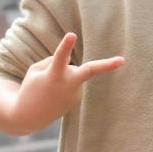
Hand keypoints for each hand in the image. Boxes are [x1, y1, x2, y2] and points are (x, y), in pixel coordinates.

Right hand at [0, 32, 124, 134]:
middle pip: (90, 71)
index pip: (60, 57)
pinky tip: (53, 95)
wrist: (29, 116)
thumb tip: (73, 62)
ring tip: (47, 89)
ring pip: (71, 71)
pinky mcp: (76, 99)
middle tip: (123, 60)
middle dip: (107, 66)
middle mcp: (67, 84)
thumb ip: (56, 61)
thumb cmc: (31, 88)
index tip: (72, 35)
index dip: (66, 46)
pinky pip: (71, 82)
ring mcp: (74, 94)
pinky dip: (62, 84)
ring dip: (60, 75)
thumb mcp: (36, 70)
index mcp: (53, 75)